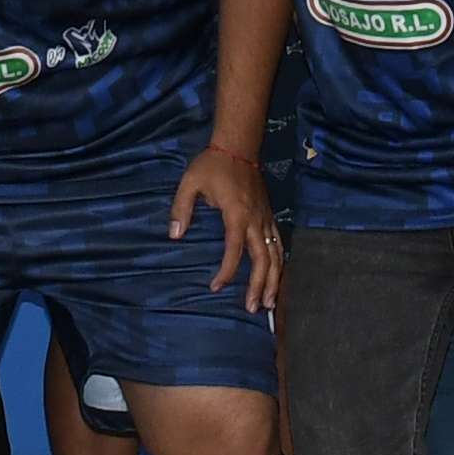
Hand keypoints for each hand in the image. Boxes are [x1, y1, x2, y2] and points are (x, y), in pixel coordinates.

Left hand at [170, 145, 280, 311]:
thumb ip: (181, 209)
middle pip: (263, 259)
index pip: (234, 250)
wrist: (238, 146)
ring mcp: (266, 218)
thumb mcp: (190, 182)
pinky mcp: (269, 215)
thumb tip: (174, 235)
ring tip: (268, 302)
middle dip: (259, 285)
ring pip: (276, 254)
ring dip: (274, 279)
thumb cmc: (212, 165)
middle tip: (253, 308)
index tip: (216, 286)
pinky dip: (279, 263)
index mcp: (237, 214)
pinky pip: (278, 244)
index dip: (226, 271)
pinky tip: (276, 278)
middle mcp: (256, 219)